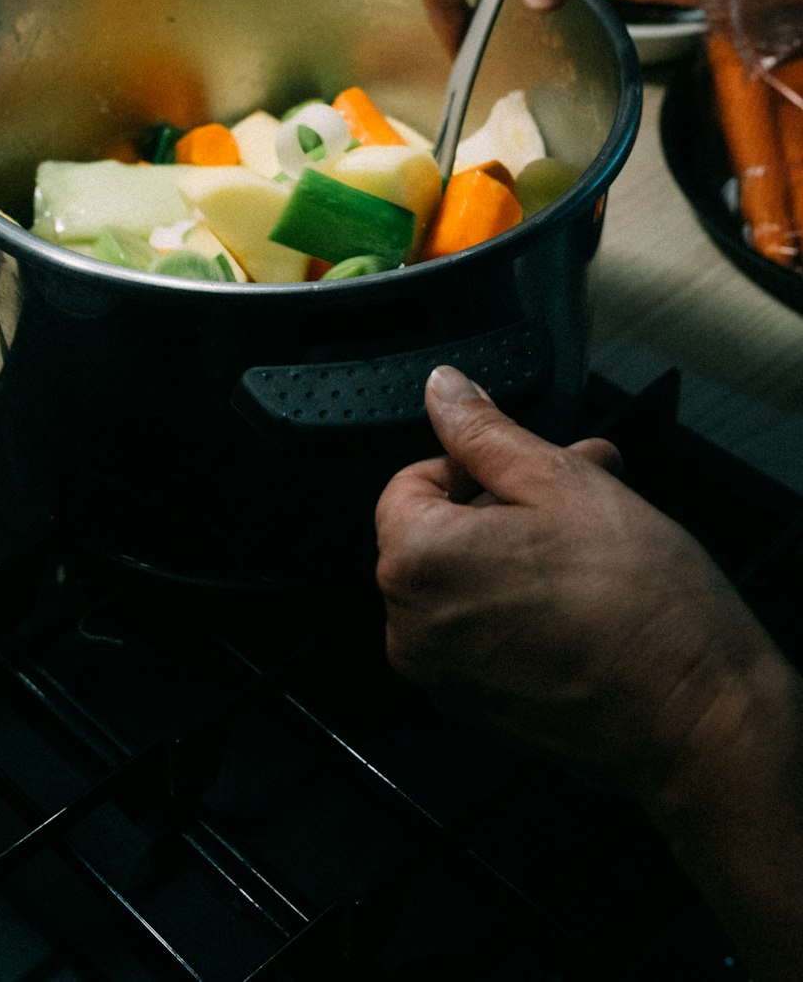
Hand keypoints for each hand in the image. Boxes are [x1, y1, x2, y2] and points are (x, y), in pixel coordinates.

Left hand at [375, 366, 774, 793]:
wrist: (697, 718)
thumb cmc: (638, 604)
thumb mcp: (562, 482)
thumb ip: (486, 431)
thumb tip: (443, 389)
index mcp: (416, 561)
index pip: (410, 482)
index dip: (472, 463)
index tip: (526, 466)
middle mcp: (412, 627)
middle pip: (439, 533)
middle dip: (508, 501)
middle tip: (581, 484)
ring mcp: (444, 676)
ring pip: (467, 581)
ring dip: (523, 547)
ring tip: (596, 533)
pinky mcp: (480, 709)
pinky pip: (484, 633)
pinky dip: (523, 603)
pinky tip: (587, 589)